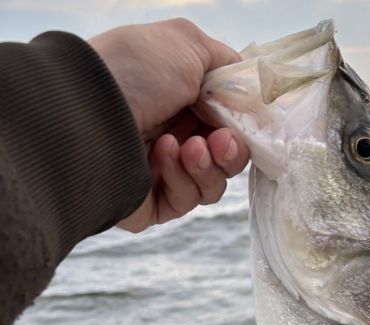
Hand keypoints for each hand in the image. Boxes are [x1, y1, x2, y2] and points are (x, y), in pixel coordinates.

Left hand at [89, 19, 249, 232]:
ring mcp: (162, 171)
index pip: (229, 122)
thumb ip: (226, 63)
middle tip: (222, 140)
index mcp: (181, 99)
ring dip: (208, 164)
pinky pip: (189, 198)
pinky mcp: (154, 203)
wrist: (86, 112)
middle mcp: (172, 134)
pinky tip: (162, 153)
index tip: (249, 122)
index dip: (244, 125)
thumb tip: (249, 91)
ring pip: (213, 182)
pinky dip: (182, 176)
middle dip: (231, 149)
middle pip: (227, 156)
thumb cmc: (134, 70)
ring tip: (188, 147)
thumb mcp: (187, 43)